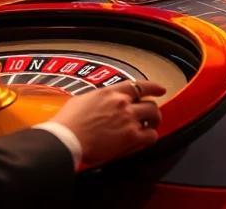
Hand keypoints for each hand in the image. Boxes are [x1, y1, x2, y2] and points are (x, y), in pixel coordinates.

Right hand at [51, 81, 165, 165]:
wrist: (65, 138)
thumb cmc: (68, 121)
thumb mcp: (82, 100)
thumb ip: (97, 98)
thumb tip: (99, 102)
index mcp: (110, 92)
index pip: (138, 85)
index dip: (153, 87)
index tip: (160, 89)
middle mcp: (123, 102)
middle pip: (150, 102)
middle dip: (152, 109)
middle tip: (151, 116)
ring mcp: (128, 119)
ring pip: (154, 115)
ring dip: (154, 122)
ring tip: (150, 127)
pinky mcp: (130, 136)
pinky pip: (151, 135)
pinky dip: (151, 137)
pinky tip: (145, 140)